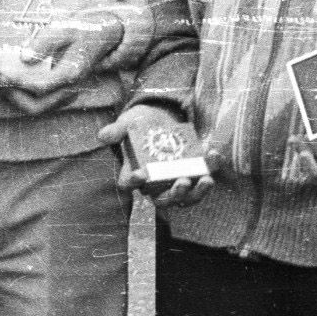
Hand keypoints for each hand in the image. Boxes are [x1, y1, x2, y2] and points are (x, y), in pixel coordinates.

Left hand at [3, 11, 127, 112]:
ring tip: (6, 80)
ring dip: (19, 97)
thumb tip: (23, 58)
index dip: (17, 81)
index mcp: (71, 73)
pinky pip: (42, 103)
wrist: (102, 36)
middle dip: (15, 96)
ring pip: (38, 108)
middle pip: (37, 106)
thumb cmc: (82, 31)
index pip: (39, 86)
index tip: (2, 72)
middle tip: (1, 80)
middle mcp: (70, 88)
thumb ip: (43, 43)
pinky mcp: (63, 92)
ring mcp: (67, 92)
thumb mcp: (63, 29)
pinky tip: (18, 80)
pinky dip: (27, 95)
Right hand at [98, 99, 213, 209]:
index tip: (140, 173)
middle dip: (174, 194)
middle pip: (163, 200)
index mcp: (134, 174)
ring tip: (206, 180)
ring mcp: (175, 180)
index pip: (128, 185)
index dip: (132, 182)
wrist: (160, 115)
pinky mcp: (193, 171)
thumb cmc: (139, 123)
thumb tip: (102, 136)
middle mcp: (155, 184)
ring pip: (186, 197)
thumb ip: (117, 130)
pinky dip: (211, 168)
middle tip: (182, 182)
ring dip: (197, 192)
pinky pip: (203, 176)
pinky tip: (214, 154)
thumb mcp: (127, 122)